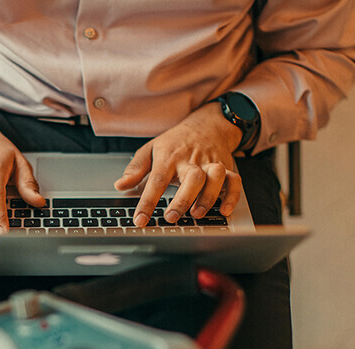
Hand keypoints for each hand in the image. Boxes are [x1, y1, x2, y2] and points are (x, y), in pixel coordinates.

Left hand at [114, 102, 242, 226]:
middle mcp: (191, 161)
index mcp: (169, 158)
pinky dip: (232, 196)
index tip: (140, 220)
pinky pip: (234, 181)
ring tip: (197, 214)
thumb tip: (120, 185)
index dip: (147, 202)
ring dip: (208, 198)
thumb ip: (135, 169)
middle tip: (171, 217)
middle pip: (191, 178)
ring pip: (215, 178)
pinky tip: (225, 210)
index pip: (156, 181)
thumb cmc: (176, 142)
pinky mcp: (226, 167)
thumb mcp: (151, 149)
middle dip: (182, 199)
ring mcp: (210, 164)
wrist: (208, 123)